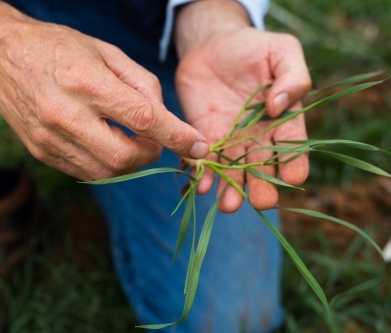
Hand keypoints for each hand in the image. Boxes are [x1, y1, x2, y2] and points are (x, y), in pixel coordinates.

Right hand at [0, 22, 210, 179]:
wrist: (0, 56)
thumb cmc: (58, 47)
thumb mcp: (104, 51)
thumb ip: (140, 83)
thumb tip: (164, 118)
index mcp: (87, 83)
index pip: (143, 119)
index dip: (178, 136)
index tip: (200, 147)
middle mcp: (65, 115)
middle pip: (124, 157)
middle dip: (150, 154)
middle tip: (153, 139)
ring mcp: (49, 138)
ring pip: (105, 172)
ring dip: (129, 162)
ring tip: (127, 139)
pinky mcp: (41, 152)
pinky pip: (85, 172)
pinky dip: (105, 164)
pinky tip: (103, 142)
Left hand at [175, 2, 310, 212]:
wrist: (212, 46)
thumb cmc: (253, 48)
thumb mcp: (282, 52)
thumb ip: (292, 77)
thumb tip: (279, 105)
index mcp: (283, 119)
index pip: (292, 146)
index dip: (294, 162)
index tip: (293, 178)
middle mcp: (258, 136)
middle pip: (262, 167)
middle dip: (262, 186)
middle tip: (260, 201)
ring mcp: (231, 140)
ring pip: (233, 171)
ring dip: (230, 190)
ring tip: (228, 206)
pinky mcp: (205, 137)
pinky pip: (204, 161)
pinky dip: (202, 175)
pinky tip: (201, 187)